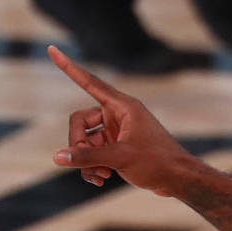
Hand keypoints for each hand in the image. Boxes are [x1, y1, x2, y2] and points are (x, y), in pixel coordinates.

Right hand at [47, 45, 194, 196]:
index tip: (51, 49)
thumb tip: (57, 157)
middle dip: (78, 144)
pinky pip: (94, 152)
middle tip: (85, 162)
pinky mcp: (118, 147)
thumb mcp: (120, 158)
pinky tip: (101, 179)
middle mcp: (118, 114)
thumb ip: (87, 157)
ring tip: (100, 175)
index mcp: (123, 106)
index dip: (69, 67)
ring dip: (87, 160)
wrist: (180, 180)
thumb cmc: (158, 163)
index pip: (89, 82)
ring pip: (85, 141)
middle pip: (79, 121)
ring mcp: (117, 131)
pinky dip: (93, 165)